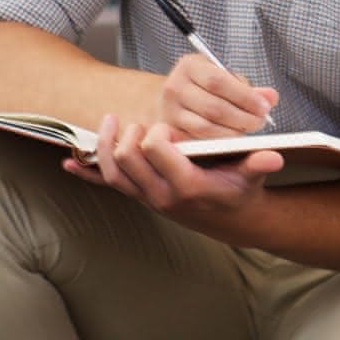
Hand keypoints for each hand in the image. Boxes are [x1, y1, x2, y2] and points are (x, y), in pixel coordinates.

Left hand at [67, 115, 282, 230]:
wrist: (230, 218)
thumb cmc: (239, 189)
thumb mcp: (252, 175)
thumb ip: (258, 163)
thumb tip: (272, 158)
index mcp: (187, 186)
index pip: (156, 151)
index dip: (158, 133)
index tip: (168, 127)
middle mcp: (162, 195)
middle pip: (127, 160)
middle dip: (130, 135)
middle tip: (139, 123)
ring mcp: (147, 198)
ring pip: (112, 173)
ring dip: (104, 146)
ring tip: (109, 122)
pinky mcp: (139, 197)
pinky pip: (106, 185)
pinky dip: (85, 174)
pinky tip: (67, 162)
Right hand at [156, 52, 277, 140]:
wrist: (174, 99)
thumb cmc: (205, 86)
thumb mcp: (225, 77)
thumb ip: (248, 88)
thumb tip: (271, 97)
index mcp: (189, 66)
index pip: (218, 81)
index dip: (245, 97)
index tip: (264, 107)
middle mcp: (175, 87)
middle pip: (213, 107)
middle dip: (243, 118)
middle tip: (260, 122)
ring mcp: (170, 111)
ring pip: (206, 127)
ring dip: (233, 133)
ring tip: (249, 130)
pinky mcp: (171, 131)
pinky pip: (199, 141)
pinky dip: (220, 142)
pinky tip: (233, 139)